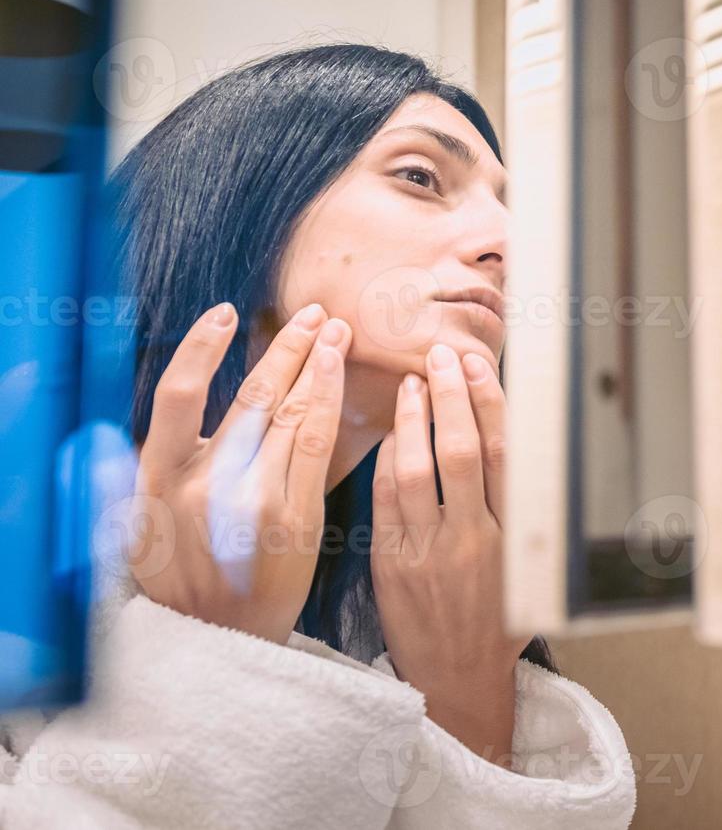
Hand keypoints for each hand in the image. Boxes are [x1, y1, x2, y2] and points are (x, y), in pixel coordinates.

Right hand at [128, 301, 351, 644]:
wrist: (214, 637)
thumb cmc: (183, 568)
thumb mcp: (151, 513)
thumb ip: (172, 459)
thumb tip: (196, 396)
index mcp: (158, 477)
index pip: (177, 393)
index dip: (203, 347)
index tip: (226, 313)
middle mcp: (205, 484)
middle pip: (253, 396)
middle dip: (286, 347)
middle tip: (313, 313)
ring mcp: (254, 501)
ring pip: (293, 415)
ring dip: (318, 367)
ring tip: (335, 333)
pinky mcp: (296, 518)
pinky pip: (318, 448)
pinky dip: (332, 406)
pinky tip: (340, 381)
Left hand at [370, 342, 532, 762]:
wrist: (458, 679)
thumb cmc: (499, 619)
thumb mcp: (530, 566)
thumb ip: (521, 511)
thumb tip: (515, 441)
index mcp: (515, 537)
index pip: (506, 455)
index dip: (491, 404)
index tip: (480, 367)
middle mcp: (475, 541)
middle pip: (464, 452)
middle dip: (451, 396)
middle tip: (441, 356)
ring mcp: (429, 553)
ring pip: (418, 471)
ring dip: (414, 420)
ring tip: (412, 384)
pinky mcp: (392, 566)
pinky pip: (385, 502)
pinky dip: (386, 462)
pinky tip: (389, 435)